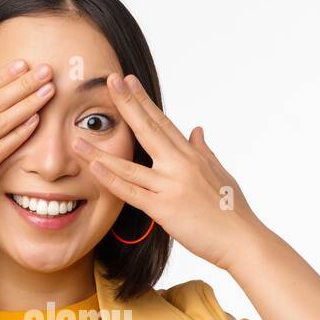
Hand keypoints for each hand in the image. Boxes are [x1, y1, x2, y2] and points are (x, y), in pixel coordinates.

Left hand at [71, 73, 268, 271]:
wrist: (242, 239)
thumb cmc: (233, 210)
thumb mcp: (220, 173)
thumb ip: (204, 151)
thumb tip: (196, 130)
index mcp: (191, 155)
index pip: (162, 121)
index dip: (142, 100)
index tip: (128, 81)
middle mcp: (180, 164)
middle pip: (147, 128)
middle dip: (126, 103)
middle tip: (109, 80)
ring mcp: (170, 186)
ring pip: (129, 164)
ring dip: (101, 151)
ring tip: (77, 138)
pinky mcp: (164, 209)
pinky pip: (131, 193)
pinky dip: (111, 180)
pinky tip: (94, 169)